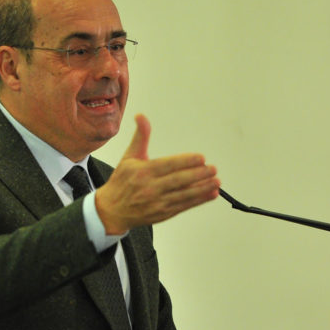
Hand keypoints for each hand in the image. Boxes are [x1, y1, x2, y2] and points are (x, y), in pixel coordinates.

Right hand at [94, 114, 220, 234]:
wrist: (112, 210)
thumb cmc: (122, 182)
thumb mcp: (129, 156)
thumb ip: (141, 137)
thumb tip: (141, 116)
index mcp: (143, 172)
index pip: (168, 165)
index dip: (185, 162)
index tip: (201, 158)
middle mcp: (150, 188)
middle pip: (178, 181)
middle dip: (198, 175)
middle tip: (213, 168)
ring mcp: (158, 202)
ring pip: (184, 194)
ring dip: (202, 188)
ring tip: (216, 181)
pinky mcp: (163, 213)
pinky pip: (184, 206)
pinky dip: (199, 200)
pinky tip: (211, 194)